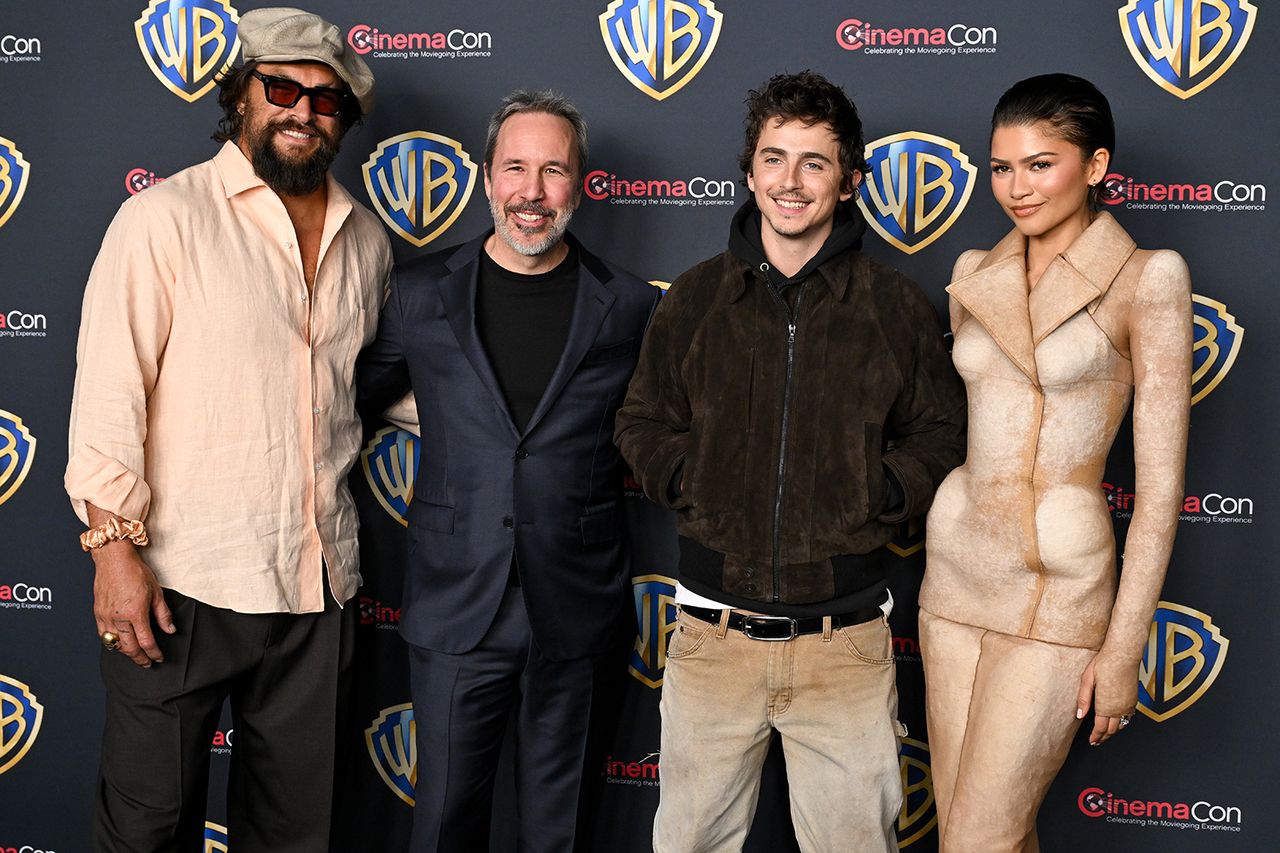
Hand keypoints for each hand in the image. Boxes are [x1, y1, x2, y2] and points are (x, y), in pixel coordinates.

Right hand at [92, 540, 174, 666]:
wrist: (114, 559)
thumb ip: (163, 614)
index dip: (154, 653)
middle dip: (140, 658)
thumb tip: (170, 630)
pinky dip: (112, 642)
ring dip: (126, 652)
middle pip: (129, 648)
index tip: (159, 657)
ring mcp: (105, 616)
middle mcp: (118, 618)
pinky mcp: (97, 613)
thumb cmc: (135, 571)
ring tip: (135, 655)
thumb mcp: (156, 592)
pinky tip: (119, 643)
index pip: (146, 642)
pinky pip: (103, 635)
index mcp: (135, 613)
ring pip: (115, 644)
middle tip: (147, 662)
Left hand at [1075, 657, 1130, 745]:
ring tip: (1105, 734)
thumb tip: (1079, 715)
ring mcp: (1129, 705)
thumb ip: (1084, 699)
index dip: (1096, 737)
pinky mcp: (1134, 699)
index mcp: (1106, 706)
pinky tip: (1117, 721)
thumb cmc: (1104, 664)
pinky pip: (1129, 717)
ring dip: (1113, 731)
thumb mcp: (1087, 680)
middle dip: (1104, 737)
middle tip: (1097, 741)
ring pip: (1122, 725)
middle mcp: (1120, 708)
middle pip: (1112, 730)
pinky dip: (1122, 723)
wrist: (1124, 655)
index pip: (1101, 728)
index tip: (1092, 741)